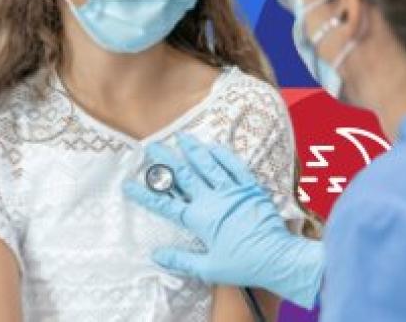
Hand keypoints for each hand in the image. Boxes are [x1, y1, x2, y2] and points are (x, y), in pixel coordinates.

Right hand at [123, 134, 322, 308]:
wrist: (277, 258)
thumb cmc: (243, 265)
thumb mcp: (208, 268)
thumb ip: (181, 260)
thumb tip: (156, 256)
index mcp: (199, 219)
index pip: (165, 205)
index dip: (145, 194)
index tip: (128, 184)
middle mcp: (212, 200)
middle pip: (184, 175)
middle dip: (165, 159)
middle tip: (152, 145)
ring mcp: (232, 191)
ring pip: (208, 165)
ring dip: (193, 149)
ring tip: (182, 136)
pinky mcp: (250, 188)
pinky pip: (235, 166)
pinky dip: (223, 155)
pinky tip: (214, 146)